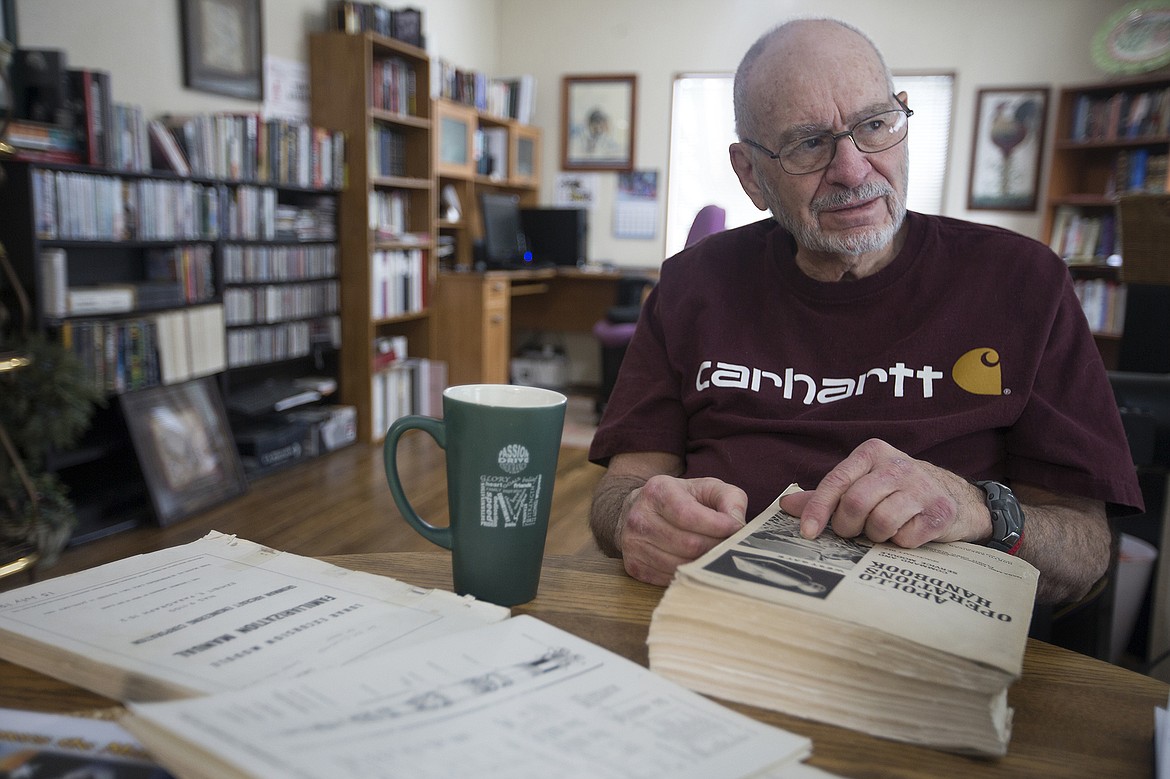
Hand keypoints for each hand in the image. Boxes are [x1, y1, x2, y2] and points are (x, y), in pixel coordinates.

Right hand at [617, 476, 746, 585]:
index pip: (689, 515)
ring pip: (681, 564)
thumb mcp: (706, 488)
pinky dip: (688, 573)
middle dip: (716, 547)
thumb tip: (737, 524)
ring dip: (704, 563)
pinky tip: (695, 562)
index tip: (737, 528)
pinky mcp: (634, 566)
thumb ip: (729, 498)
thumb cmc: (680, 500)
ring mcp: (633, 544)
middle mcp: (640, 518)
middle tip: (729, 546)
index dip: (718, 525)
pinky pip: (670, 578)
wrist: (639, 511)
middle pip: (689, 544)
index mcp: (658, 491)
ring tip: (714, 554)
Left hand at [779, 439, 990, 547]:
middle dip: (848, 526)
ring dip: (875, 536)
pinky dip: (900, 543)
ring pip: (880, 522)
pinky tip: (907, 532)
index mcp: (873, 453)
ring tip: (882, 530)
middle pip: (856, 503)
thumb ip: (827, 495)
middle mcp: (898, 465)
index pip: (837, 481)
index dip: (818, 509)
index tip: (807, 532)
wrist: (957, 497)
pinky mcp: (941, 511)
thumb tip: (786, 505)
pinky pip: (906, 538)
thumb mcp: (862, 483)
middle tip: (852, 532)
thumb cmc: (897, 492)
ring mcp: (922, 487)